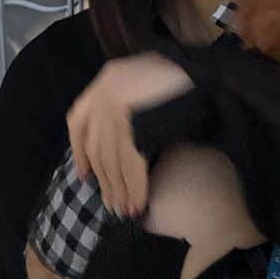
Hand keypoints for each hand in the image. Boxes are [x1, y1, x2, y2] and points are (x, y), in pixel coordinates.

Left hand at [65, 51, 194, 215]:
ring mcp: (117, 109)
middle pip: (97, 148)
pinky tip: (139, 202)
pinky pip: (132, 165)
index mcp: (107, 79)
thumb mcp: (147, 72)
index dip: (79, 152)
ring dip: (119, 189)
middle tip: (113, 204)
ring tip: (125, 210)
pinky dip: (136, 187)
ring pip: (111, 160)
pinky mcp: (134, 124)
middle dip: (105, 180)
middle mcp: (105, 93)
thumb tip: (125, 129)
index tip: (85, 176)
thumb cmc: (181, 70)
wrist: (201, 68)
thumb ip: (131, 94)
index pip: (78, 121)